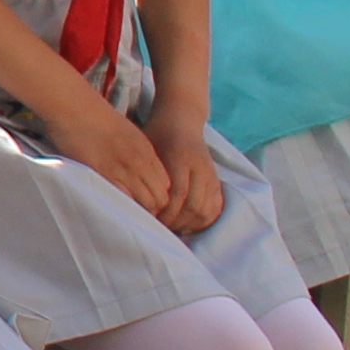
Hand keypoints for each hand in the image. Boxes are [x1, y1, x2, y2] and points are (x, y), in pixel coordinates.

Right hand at [36, 82, 177, 223]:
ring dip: (138, 210)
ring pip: (145, 202)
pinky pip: (122, 199)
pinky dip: (121, 206)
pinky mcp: (104, 174)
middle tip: (138, 214)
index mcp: (146, 152)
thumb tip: (135, 171)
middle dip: (151, 209)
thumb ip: (136, 153)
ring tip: (126, 214)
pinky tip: (112, 206)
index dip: (158, 197)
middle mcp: (140, 162)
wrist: (76, 107)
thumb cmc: (94, 117)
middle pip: (159, 197)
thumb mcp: (126, 133)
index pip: (165, 185)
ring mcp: (123, 169)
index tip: (146, 203)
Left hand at [149, 118, 233, 239]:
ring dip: (190, 223)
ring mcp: (211, 174)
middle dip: (177, 221)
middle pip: (194, 205)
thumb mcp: (147, 148)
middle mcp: (199, 167)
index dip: (166, 211)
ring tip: (174, 227)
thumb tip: (133, 201)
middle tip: (161, 227)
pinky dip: (204, 219)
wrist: (181, 121)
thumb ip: (145, 173)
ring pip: (207, 209)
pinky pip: (216, 206)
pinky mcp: (216, 180)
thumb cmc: (157, 135)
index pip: (179, 193)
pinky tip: (189, 223)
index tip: (153, 219)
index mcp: (181, 158)